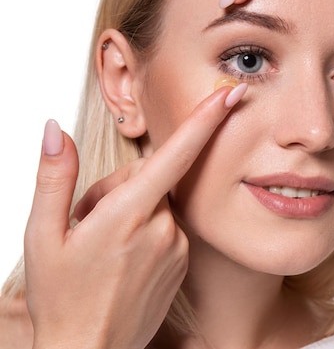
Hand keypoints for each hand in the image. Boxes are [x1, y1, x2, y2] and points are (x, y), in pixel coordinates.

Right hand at [24, 84, 246, 348]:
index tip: (231, 94)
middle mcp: (162, 228)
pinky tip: (123, 255)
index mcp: (128, 215)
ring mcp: (176, 247)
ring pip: (158, 202)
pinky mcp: (182, 261)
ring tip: (104, 243)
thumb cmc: (62, 298)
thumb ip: (55, 177)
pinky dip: (146, 228)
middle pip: (150, 178)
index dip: (205, 120)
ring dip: (133, 209)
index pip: (175, 155)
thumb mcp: (43, 236)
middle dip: (121, 185)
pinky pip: (167, 226)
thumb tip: (55, 131)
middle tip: (89, 219)